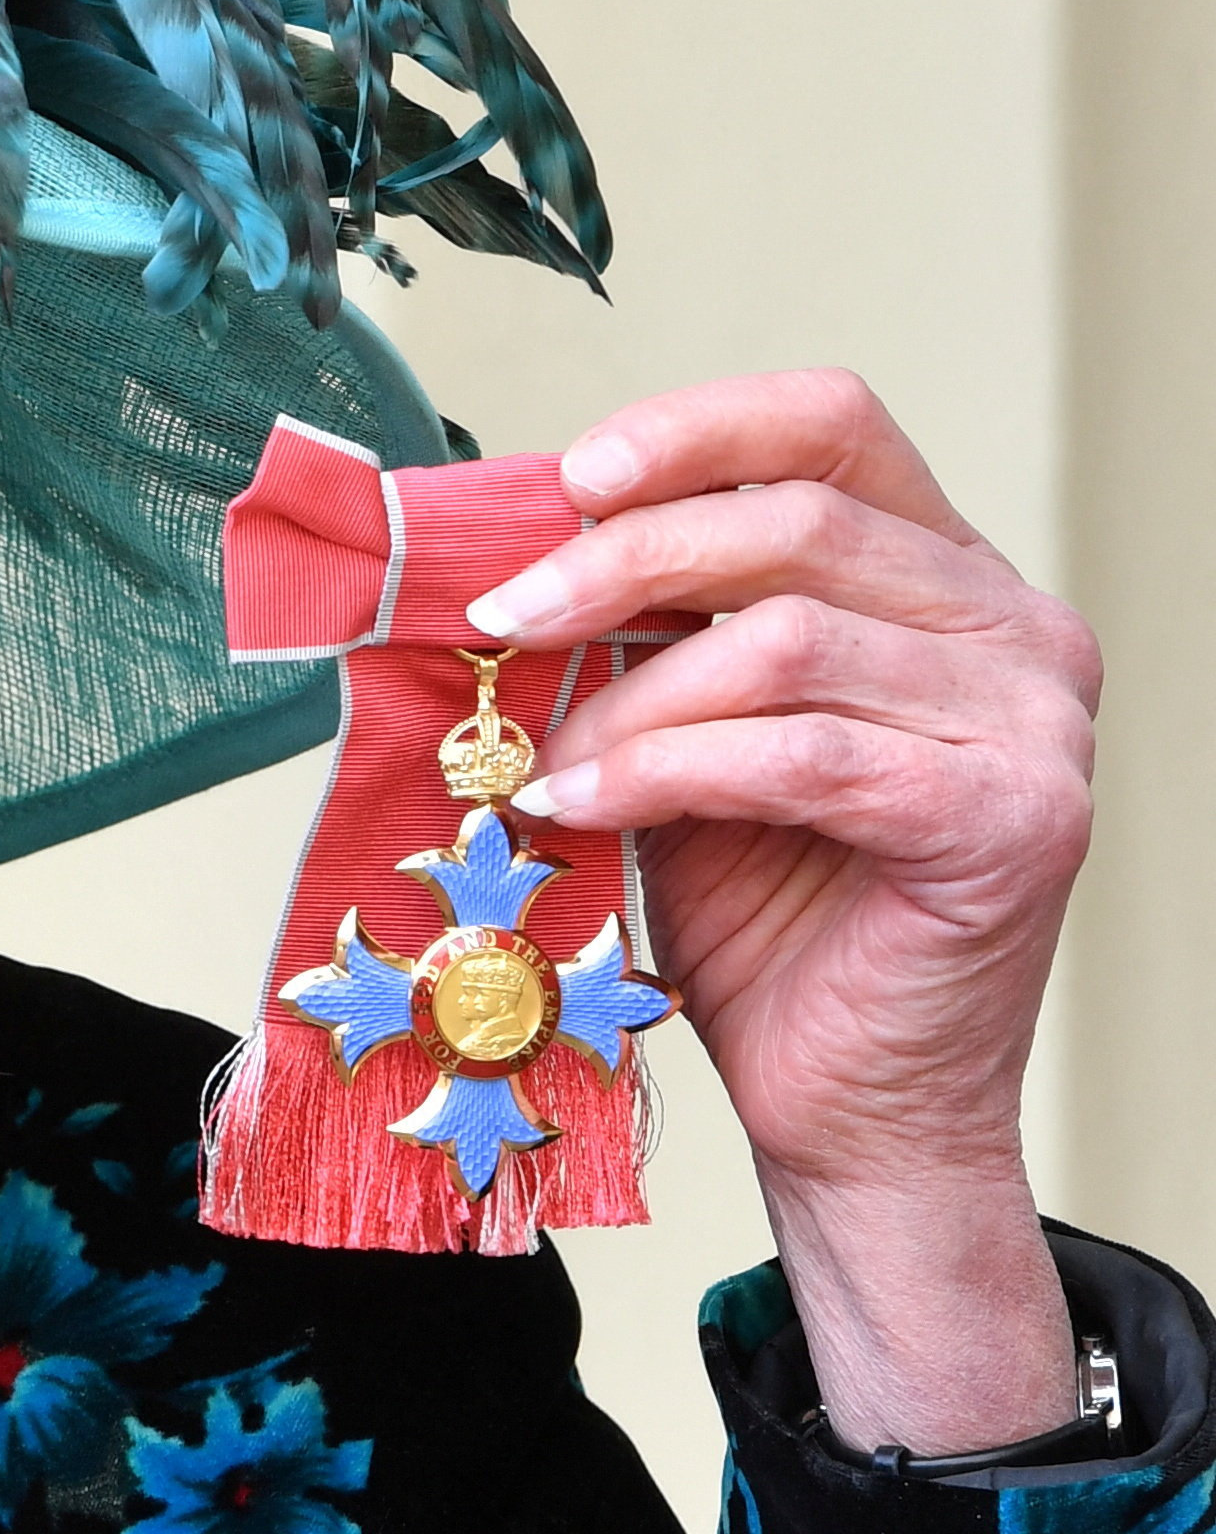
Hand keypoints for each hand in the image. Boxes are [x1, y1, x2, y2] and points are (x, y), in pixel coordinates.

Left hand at [470, 368, 1095, 1451]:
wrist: (852, 1106)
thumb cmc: (774, 927)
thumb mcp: (692, 736)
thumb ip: (650, 634)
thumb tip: (509, 552)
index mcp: (952, 580)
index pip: (836, 427)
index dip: (695, 430)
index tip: (571, 475)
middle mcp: (1017, 630)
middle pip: (799, 520)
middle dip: (621, 561)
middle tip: (504, 615)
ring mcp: (1030, 723)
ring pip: (786, 639)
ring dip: (630, 698)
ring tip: (542, 760)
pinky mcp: (1007, 819)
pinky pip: (800, 755)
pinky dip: (665, 770)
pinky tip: (579, 805)